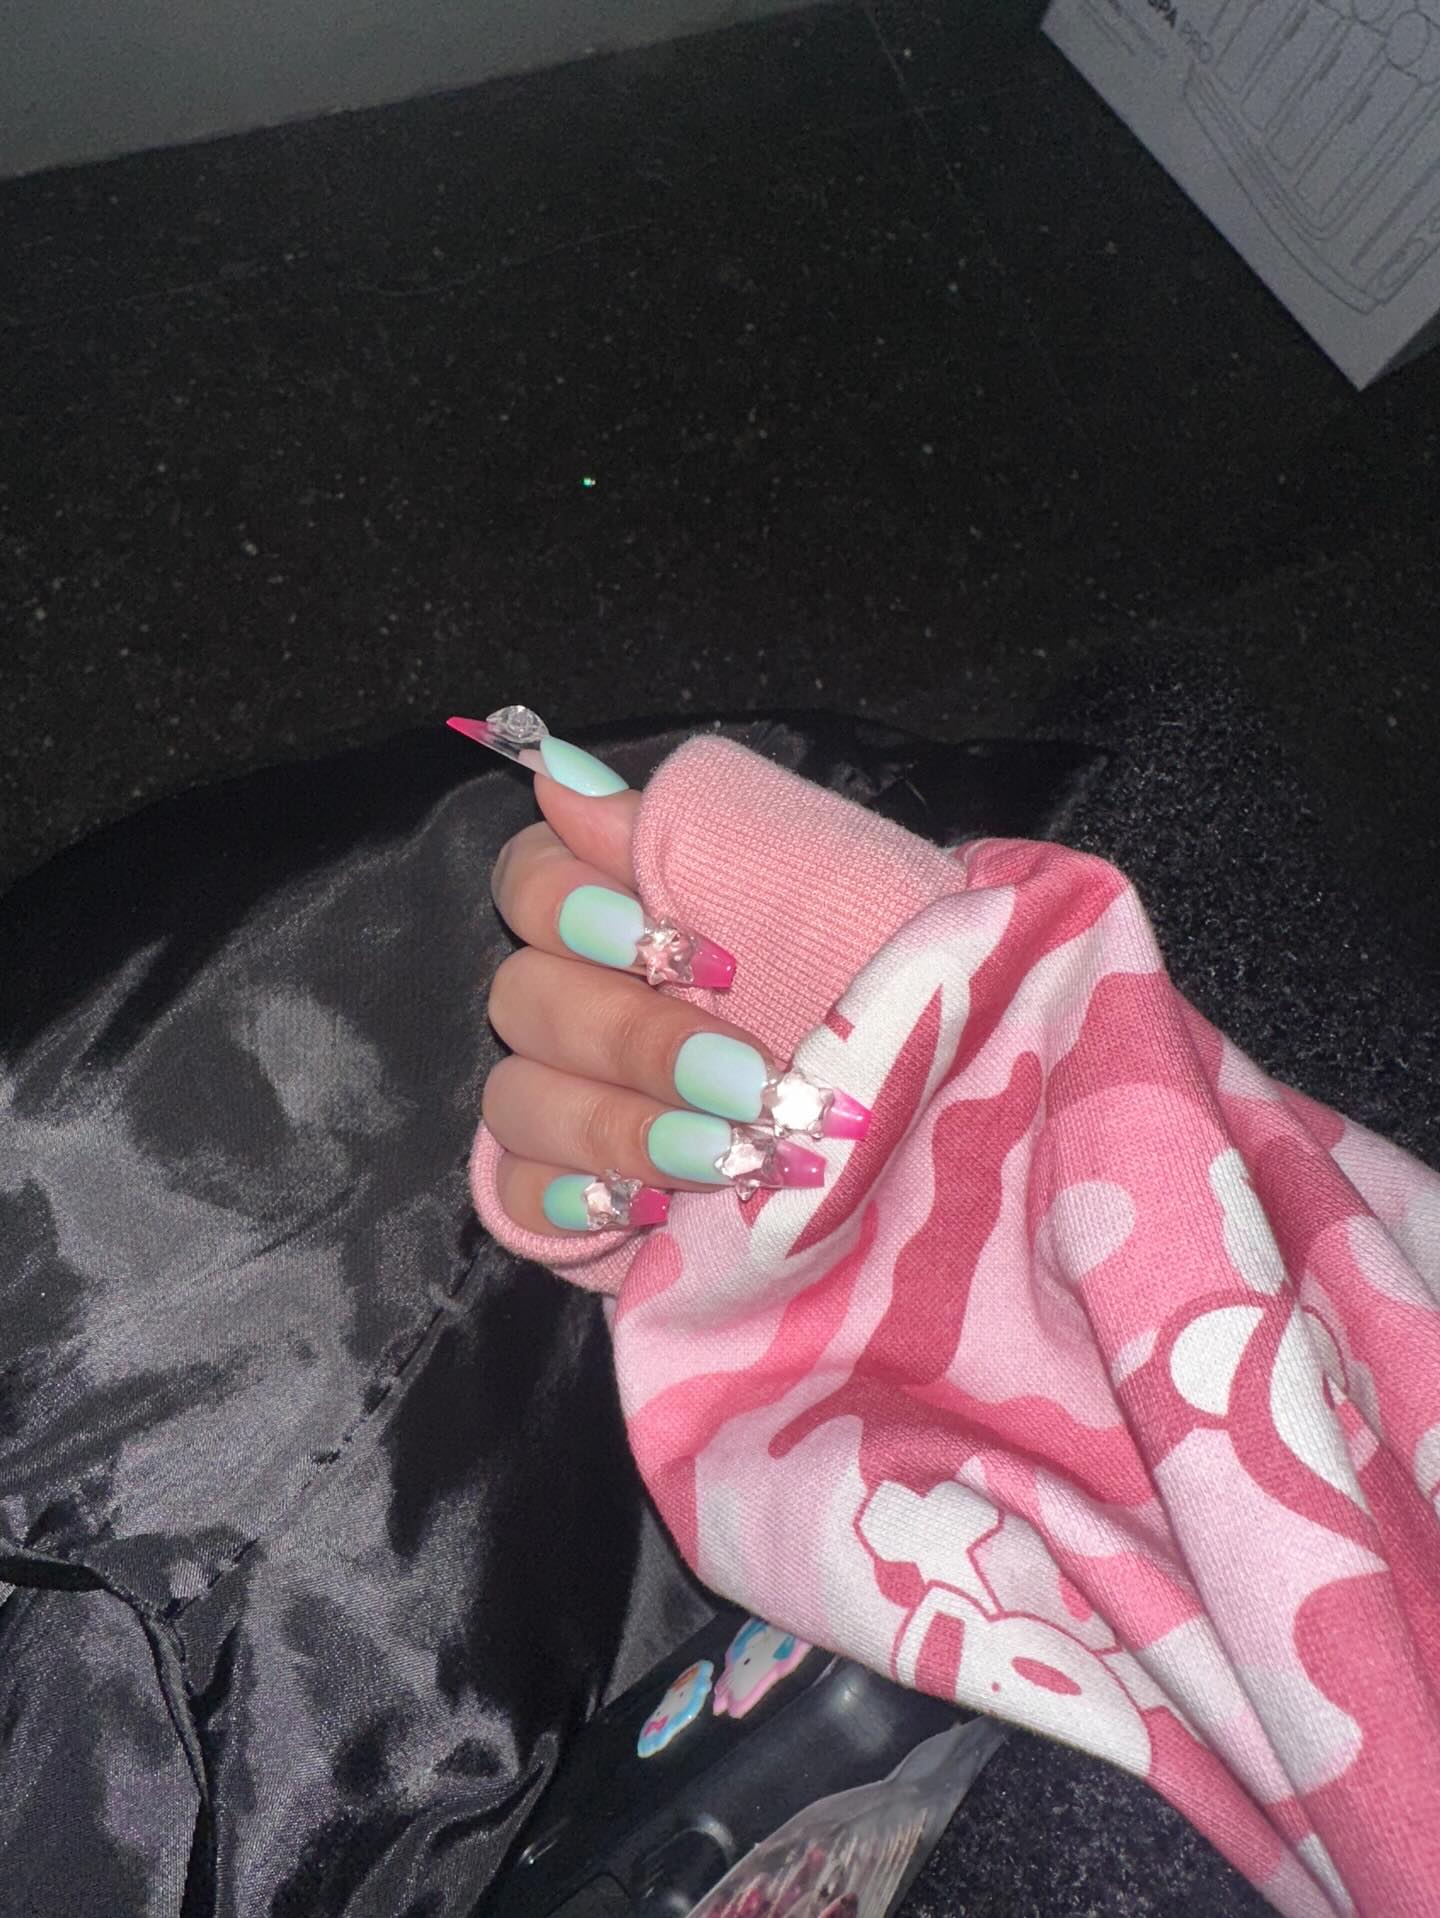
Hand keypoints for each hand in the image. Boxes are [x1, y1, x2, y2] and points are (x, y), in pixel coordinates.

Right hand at [484, 768, 862, 1235]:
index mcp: (631, 906)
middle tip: (750, 1080)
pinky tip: (652, 1209)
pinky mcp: (574, 1192)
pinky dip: (577, 1197)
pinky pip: (518, 1195)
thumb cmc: (891, 974)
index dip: (579, 910)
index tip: (709, 954)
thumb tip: (559, 775)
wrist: (953, 1102)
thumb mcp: (821, 875)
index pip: (527, 880)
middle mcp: (586, 994)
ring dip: (622, 1129)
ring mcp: (572, 1096)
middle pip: (522, 999)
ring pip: (517, 1101)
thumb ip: (684, 824)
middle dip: (641, 1042)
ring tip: (731, 1157)